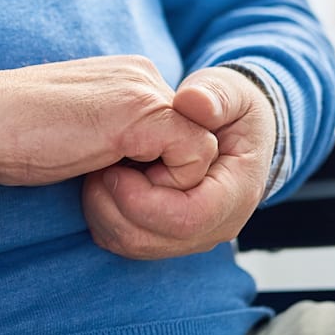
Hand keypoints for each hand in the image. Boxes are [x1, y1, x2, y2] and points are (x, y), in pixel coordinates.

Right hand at [0, 55, 216, 189]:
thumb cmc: (14, 136)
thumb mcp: (79, 132)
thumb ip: (114, 136)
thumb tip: (138, 168)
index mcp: (128, 79)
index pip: (177, 130)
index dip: (157, 169)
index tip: (112, 182)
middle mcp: (143, 75)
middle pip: (195, 140)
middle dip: (167, 178)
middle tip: (114, 190)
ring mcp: (144, 91)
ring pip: (201, 150)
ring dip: (166, 186)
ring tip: (111, 187)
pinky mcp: (142, 114)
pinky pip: (194, 157)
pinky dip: (166, 187)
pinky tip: (113, 183)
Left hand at [82, 66, 275, 259]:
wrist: (230, 128)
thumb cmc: (227, 106)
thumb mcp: (227, 90)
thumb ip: (214, 94)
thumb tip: (194, 104)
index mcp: (237, 192)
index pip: (188, 218)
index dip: (145, 201)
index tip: (114, 169)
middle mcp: (218, 224)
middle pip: (155, 239)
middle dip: (115, 209)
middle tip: (96, 169)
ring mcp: (193, 236)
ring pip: (136, 245)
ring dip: (104, 214)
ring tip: (96, 172)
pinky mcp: (170, 237)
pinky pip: (127, 243)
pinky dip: (104, 219)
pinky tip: (100, 184)